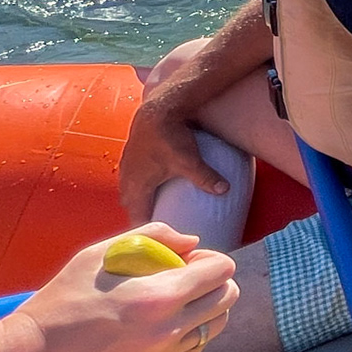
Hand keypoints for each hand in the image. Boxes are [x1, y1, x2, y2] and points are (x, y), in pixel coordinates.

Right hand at [0, 224, 237, 351]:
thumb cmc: (55, 306)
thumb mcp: (95, 257)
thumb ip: (151, 238)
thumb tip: (190, 242)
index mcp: (159, 298)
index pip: (222, 271)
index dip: (211, 261)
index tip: (191, 261)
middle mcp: (168, 332)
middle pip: (227, 299)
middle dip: (215, 283)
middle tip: (187, 280)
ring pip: (213, 330)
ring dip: (204, 312)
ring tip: (174, 305)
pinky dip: (184, 337)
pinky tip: (156, 329)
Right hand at [119, 98, 228, 222]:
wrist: (157, 108)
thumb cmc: (169, 136)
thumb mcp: (189, 160)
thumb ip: (205, 178)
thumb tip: (224, 191)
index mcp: (137, 187)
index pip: (138, 220)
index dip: (148, 232)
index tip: (160, 242)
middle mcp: (127, 180)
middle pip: (132, 208)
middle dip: (144, 219)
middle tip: (162, 227)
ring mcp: (127, 167)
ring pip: (130, 193)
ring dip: (141, 202)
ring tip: (158, 208)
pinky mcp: (131, 156)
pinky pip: (133, 179)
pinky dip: (142, 186)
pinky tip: (155, 184)